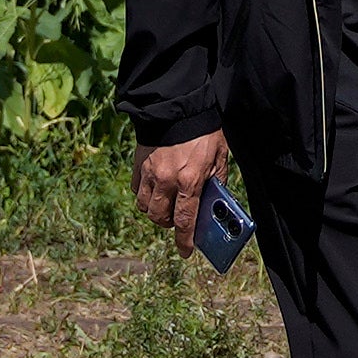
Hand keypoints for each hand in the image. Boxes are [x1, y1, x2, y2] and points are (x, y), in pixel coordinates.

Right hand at [134, 130, 232, 254]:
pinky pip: (137, 190)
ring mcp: (149, 173)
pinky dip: (144, 195)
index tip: (186, 252)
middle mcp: (166, 180)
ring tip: (166, 204)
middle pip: (160, 218)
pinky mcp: (139, 164)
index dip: (185, 240)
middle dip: (169, 224)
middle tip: (178, 219)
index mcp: (190, 180)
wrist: (178, 105)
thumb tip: (215, 202)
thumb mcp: (220, 156)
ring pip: (145, 207)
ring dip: (156, 211)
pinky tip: (155, 189)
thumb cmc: (203, 130)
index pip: (185, 220)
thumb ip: (217, 181)